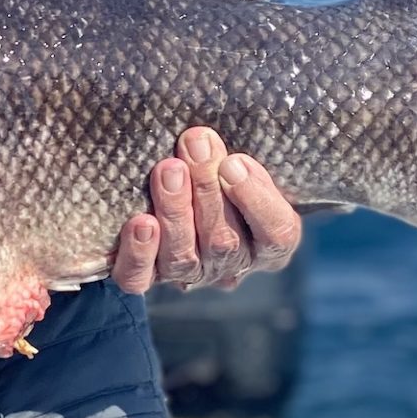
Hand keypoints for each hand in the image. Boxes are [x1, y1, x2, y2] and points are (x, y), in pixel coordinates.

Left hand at [110, 128, 300, 295]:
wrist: (181, 196)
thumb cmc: (222, 174)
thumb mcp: (243, 166)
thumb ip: (238, 159)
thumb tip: (208, 139)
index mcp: (268, 243)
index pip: (277, 234)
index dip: (257, 200)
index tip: (235, 163)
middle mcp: (231, 265)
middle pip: (224, 241)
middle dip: (207, 189)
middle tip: (196, 146)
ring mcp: (190, 275)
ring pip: (183, 257)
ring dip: (175, 210)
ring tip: (168, 170)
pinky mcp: (148, 278)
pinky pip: (141, 277)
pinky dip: (139, 253)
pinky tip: (140, 223)